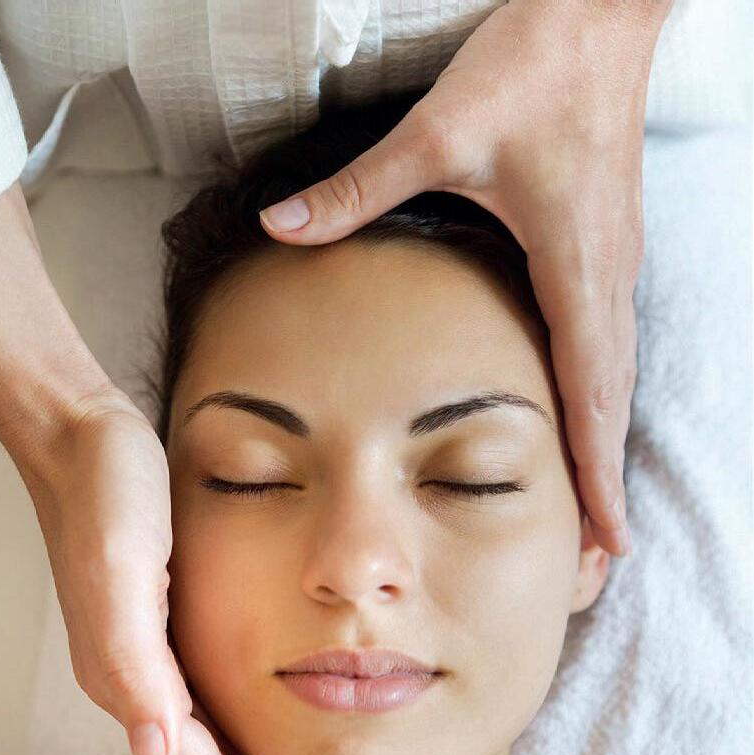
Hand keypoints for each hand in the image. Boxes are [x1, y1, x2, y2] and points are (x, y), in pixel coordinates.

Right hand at [25, 388, 347, 754]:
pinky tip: (278, 738)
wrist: (82, 437)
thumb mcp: (123, 571)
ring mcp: (152, 656)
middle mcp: (140, 680)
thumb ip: (132, 664)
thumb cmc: (106, 496)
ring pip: (215, 747)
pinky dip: (251, 738)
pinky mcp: (165, 627)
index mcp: (133, 678)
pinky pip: (213, 707)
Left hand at [258, 0, 675, 556]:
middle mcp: (603, 281)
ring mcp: (612, 267)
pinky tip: (585, 426)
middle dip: (608, 483)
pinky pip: (610, 347)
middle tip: (600, 556)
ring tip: (597, 511)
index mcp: (573, 268)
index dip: (598, 472)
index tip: (605, 538)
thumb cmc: (536, 68)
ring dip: (607, 449)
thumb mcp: (440, 131)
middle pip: (613, 406)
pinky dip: (602, 402)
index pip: (592, 395)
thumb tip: (281, 226)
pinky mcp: (605, 250)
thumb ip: (358, 189)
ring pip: (616, 380)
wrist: (601, 13)